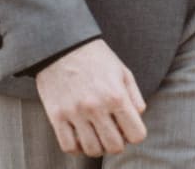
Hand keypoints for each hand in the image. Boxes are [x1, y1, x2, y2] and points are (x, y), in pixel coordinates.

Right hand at [35, 37, 147, 156]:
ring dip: (98, 147)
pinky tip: (80, 137)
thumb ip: (135, 97)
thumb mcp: (123, 71)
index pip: (136, 135)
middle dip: (118, 143)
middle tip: (113, 132)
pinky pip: (68, 147)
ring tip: (97, 135)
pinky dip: (77, 148)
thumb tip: (138, 119)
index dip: (135, 134)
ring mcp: (74, 113)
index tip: (128, 127)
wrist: (63, 45)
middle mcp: (96, 107)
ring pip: (92, 150)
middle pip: (115, 147)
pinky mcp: (56, 116)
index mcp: (116, 95)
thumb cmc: (96, 58)